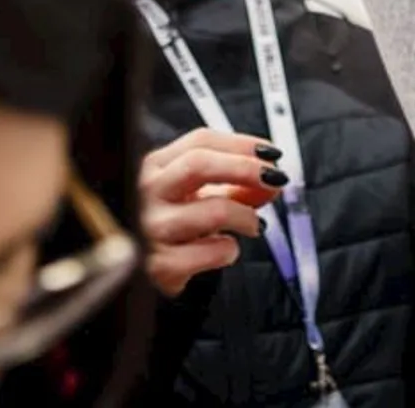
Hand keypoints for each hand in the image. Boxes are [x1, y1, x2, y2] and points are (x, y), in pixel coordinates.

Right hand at [139, 128, 287, 297]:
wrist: (141, 274)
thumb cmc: (174, 226)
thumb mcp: (200, 197)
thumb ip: (237, 186)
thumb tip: (273, 181)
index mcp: (156, 167)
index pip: (200, 140)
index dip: (242, 144)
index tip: (270, 153)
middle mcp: (147, 192)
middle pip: (199, 164)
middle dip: (245, 168)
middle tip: (274, 179)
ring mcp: (151, 228)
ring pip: (214, 210)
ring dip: (246, 216)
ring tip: (254, 225)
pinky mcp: (160, 265)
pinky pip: (211, 251)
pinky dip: (229, 249)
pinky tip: (225, 249)